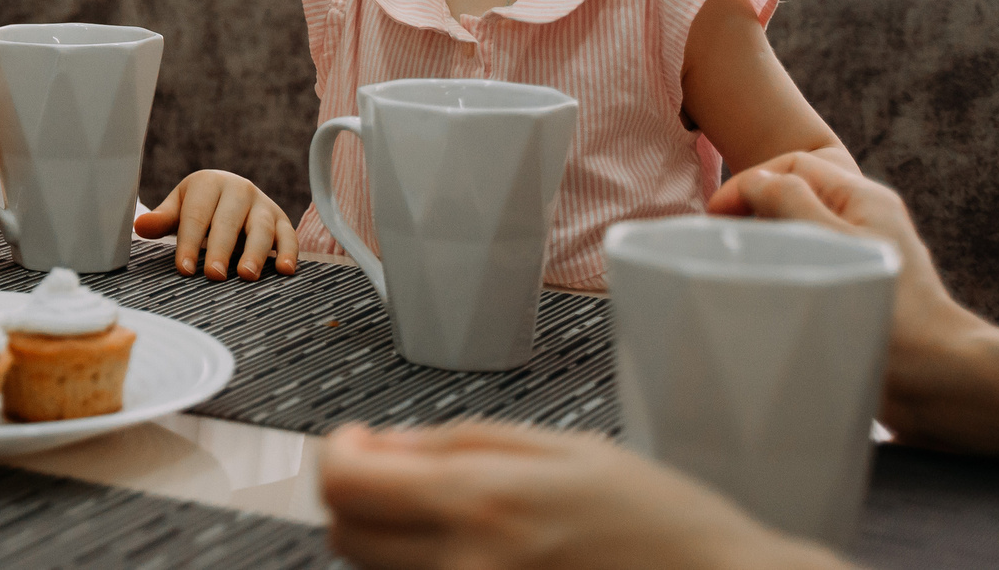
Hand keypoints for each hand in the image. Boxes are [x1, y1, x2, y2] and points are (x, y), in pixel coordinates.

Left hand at [136, 170, 292, 277]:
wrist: (231, 192)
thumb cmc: (201, 205)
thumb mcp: (180, 206)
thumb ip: (163, 219)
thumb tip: (141, 227)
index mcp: (209, 183)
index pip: (196, 215)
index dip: (189, 242)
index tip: (184, 268)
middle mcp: (239, 189)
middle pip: (229, 221)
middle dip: (221, 249)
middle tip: (214, 275)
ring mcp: (263, 204)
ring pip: (261, 228)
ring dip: (256, 252)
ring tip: (247, 275)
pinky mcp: (282, 220)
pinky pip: (289, 235)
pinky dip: (289, 252)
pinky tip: (285, 271)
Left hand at [318, 421, 842, 569]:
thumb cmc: (660, 522)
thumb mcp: (563, 447)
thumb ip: (460, 441)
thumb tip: (382, 444)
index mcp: (481, 499)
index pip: (345, 483)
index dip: (338, 455)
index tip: (360, 443)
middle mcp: (466, 564)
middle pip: (345, 536)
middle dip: (359, 499)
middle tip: (403, 478)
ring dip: (391, 540)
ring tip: (454, 519)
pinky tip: (477, 553)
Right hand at [708, 151, 987, 438]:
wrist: (940, 379)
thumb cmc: (894, 315)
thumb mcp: (836, 246)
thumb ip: (791, 203)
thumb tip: (756, 184)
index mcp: (864, 197)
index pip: (793, 164)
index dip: (748, 182)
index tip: (714, 216)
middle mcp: (867, 219)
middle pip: (796, 192)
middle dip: (755, 208)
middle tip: (724, 240)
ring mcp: (865, 252)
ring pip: (802, 227)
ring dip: (769, 237)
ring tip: (742, 263)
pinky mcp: (860, 285)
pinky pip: (813, 258)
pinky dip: (786, 263)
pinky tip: (771, 287)